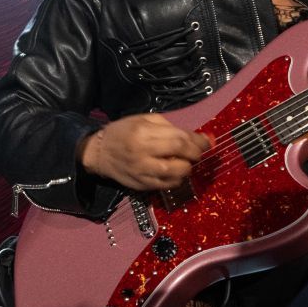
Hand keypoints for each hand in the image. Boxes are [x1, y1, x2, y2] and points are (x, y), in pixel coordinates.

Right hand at [80, 114, 212, 190]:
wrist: (99, 153)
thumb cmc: (124, 132)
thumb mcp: (145, 120)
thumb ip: (171, 128)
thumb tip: (199, 137)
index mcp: (144, 133)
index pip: (180, 139)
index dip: (198, 142)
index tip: (207, 141)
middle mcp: (143, 154)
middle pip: (181, 156)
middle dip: (196, 154)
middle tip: (197, 152)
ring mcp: (143, 172)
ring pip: (176, 175)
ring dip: (187, 168)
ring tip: (185, 162)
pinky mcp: (142, 186)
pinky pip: (168, 186)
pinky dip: (177, 179)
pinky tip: (175, 172)